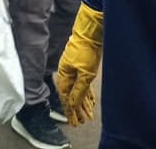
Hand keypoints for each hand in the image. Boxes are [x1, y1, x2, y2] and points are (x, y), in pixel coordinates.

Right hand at [57, 2, 102, 125]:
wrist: (91, 33)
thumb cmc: (85, 50)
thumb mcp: (85, 74)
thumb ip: (78, 90)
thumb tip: (72, 104)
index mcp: (64, 75)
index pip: (65, 97)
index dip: (69, 110)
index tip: (73, 121)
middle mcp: (67, 73)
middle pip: (71, 95)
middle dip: (77, 109)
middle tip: (81, 121)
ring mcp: (75, 69)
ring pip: (78, 90)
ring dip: (83, 103)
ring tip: (88, 115)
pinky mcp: (82, 67)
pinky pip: (83, 84)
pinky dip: (86, 93)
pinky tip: (90, 101)